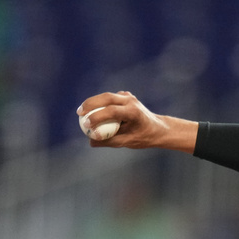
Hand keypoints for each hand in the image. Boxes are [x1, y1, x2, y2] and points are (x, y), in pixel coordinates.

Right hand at [76, 91, 198, 152]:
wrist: (158, 128)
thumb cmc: (144, 137)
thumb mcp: (127, 142)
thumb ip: (110, 141)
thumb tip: (91, 141)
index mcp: (133, 112)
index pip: (112, 111)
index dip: (97, 117)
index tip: (86, 125)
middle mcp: (131, 101)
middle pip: (106, 98)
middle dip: (90, 104)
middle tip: (79, 113)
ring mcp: (128, 97)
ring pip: (106, 96)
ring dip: (93, 102)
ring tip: (81, 111)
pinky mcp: (125, 96)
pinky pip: (109, 98)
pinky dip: (100, 103)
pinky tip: (91, 111)